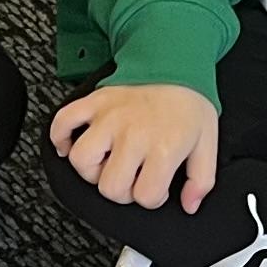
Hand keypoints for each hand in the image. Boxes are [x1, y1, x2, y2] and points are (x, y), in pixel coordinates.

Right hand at [48, 82, 221, 212]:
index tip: (156, 187)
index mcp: (163, 147)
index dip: (152, 198)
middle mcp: (133, 134)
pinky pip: (63, 122)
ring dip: (92, 170)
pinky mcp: (94, 102)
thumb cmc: (189, 104)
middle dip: (122, 191)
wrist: (175, 63)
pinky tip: (70, 147)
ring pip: (82, 160)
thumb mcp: (207, 144)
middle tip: (132, 179)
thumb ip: (201, 180)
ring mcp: (109, 118)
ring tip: (106, 164)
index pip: (145, 195)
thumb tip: (190, 204)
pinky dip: (60, 138)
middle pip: (110, 186)